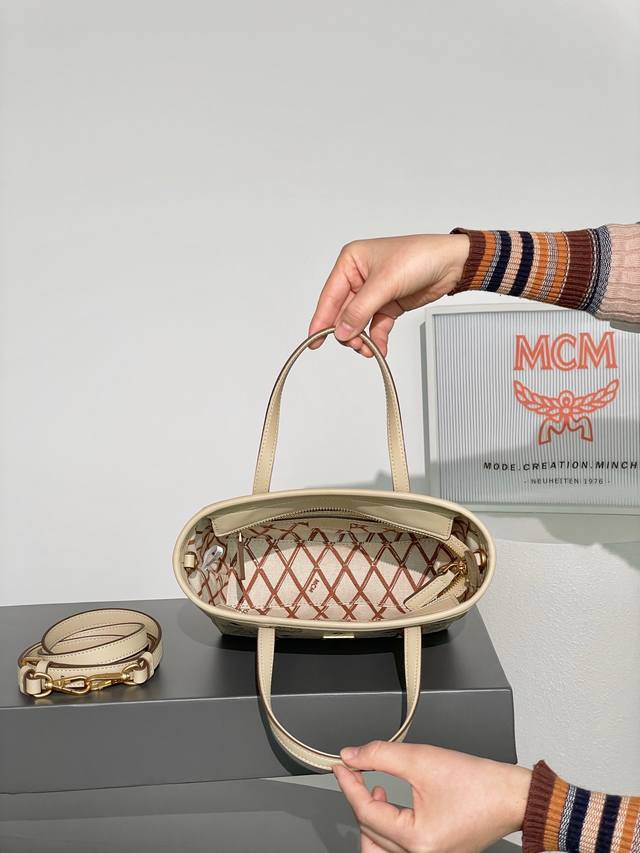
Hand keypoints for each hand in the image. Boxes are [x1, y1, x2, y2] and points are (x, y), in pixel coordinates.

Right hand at [308, 234, 469, 356]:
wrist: (452, 263)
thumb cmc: (419, 257)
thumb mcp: (385, 283)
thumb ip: (360, 309)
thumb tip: (342, 330)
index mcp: (351, 262)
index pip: (330, 296)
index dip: (321, 320)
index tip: (314, 340)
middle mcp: (359, 277)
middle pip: (343, 312)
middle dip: (348, 332)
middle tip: (355, 346)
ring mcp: (373, 293)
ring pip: (358, 322)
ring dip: (362, 338)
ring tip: (369, 348)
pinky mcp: (387, 304)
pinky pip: (375, 326)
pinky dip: (377, 339)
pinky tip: (380, 348)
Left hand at [333, 741, 530, 852]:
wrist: (511, 794)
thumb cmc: (478, 782)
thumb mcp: (422, 759)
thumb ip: (380, 755)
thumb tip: (352, 756)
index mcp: (417, 841)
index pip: (366, 812)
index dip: (349, 784)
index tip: (340, 765)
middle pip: (370, 832)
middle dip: (357, 799)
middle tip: (353, 772)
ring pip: (380, 846)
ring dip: (369, 817)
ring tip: (371, 789)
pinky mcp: (434, 852)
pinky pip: (397, 847)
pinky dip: (386, 826)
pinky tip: (387, 800)